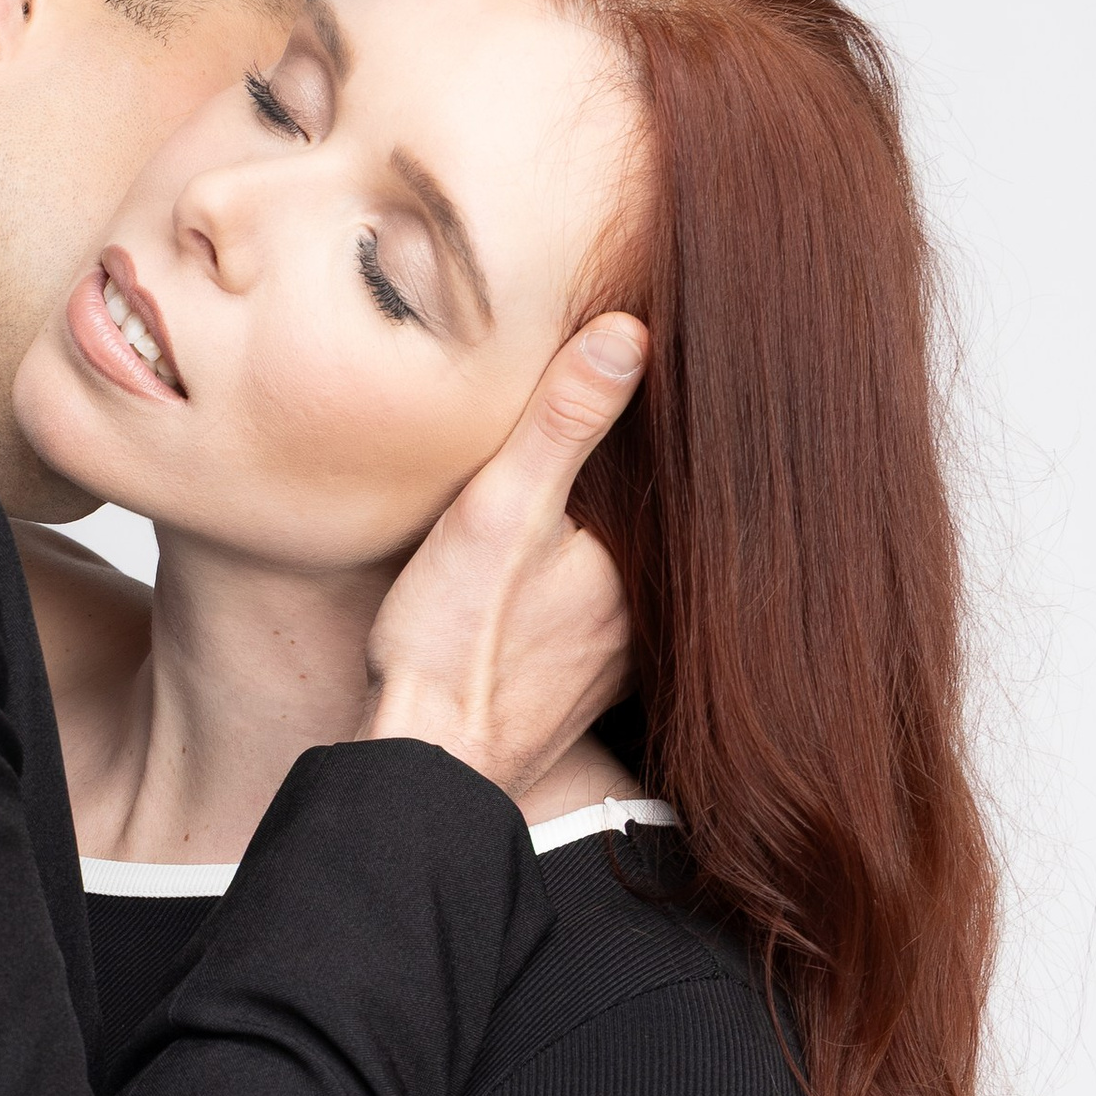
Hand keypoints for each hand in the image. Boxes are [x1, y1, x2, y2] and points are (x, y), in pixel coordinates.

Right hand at [363, 317, 648, 797]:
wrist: (426, 765)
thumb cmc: (455, 645)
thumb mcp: (502, 511)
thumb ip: (564, 422)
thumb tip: (632, 331)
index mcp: (644, 559)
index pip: (669, 464)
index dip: (660, 409)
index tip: (666, 352)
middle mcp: (650, 610)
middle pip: (655, 518)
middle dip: (648, 470)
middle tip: (652, 392)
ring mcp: (620, 652)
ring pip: (633, 566)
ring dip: (623, 529)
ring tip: (614, 464)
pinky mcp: (584, 684)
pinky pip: (604, 610)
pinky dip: (595, 578)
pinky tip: (570, 560)